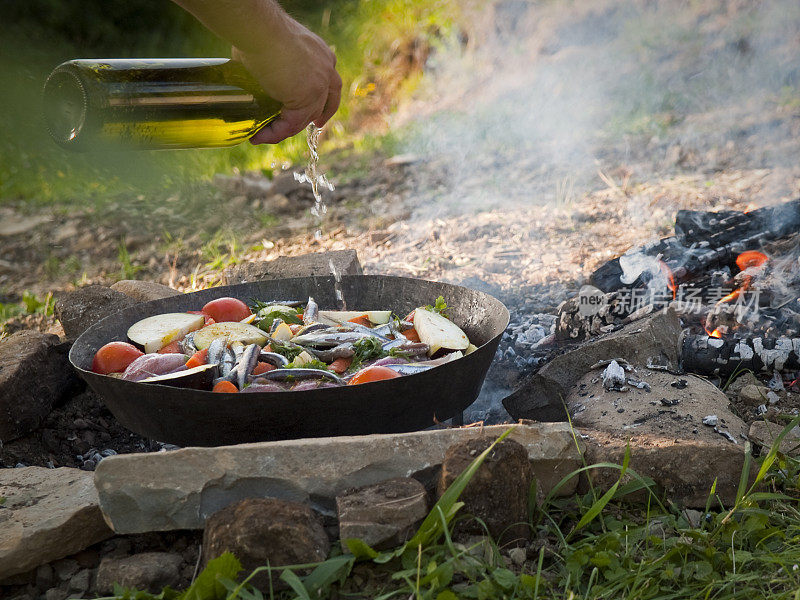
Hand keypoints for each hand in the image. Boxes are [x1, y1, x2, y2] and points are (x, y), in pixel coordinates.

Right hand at [233, 15, 341, 144]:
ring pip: (304, 117)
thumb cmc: (258, 31)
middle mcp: (326, 70)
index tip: (317, 119)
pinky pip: (292, 124)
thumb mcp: (275, 49)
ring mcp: (320, 85)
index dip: (324, 104)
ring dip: (282, 130)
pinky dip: (276, 132)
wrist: (260, 29)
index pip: (329, 87)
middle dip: (307, 121)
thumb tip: (256, 76)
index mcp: (322, 56)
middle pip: (322, 104)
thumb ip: (275, 66)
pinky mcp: (307, 98)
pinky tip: (260, 136)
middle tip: (286, 131)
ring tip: (261, 135)